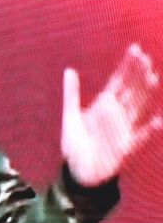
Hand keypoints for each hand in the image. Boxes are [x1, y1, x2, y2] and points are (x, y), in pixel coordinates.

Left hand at [62, 43, 161, 186]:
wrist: (78, 172)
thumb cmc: (76, 144)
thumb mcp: (70, 117)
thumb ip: (71, 94)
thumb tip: (69, 69)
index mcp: (105, 106)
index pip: (119, 82)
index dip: (127, 66)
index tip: (136, 50)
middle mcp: (118, 115)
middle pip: (131, 91)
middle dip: (137, 75)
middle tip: (145, 58)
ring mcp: (124, 130)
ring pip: (137, 108)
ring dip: (144, 94)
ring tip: (152, 78)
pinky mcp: (125, 148)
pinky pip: (139, 138)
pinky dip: (149, 131)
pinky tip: (159, 121)